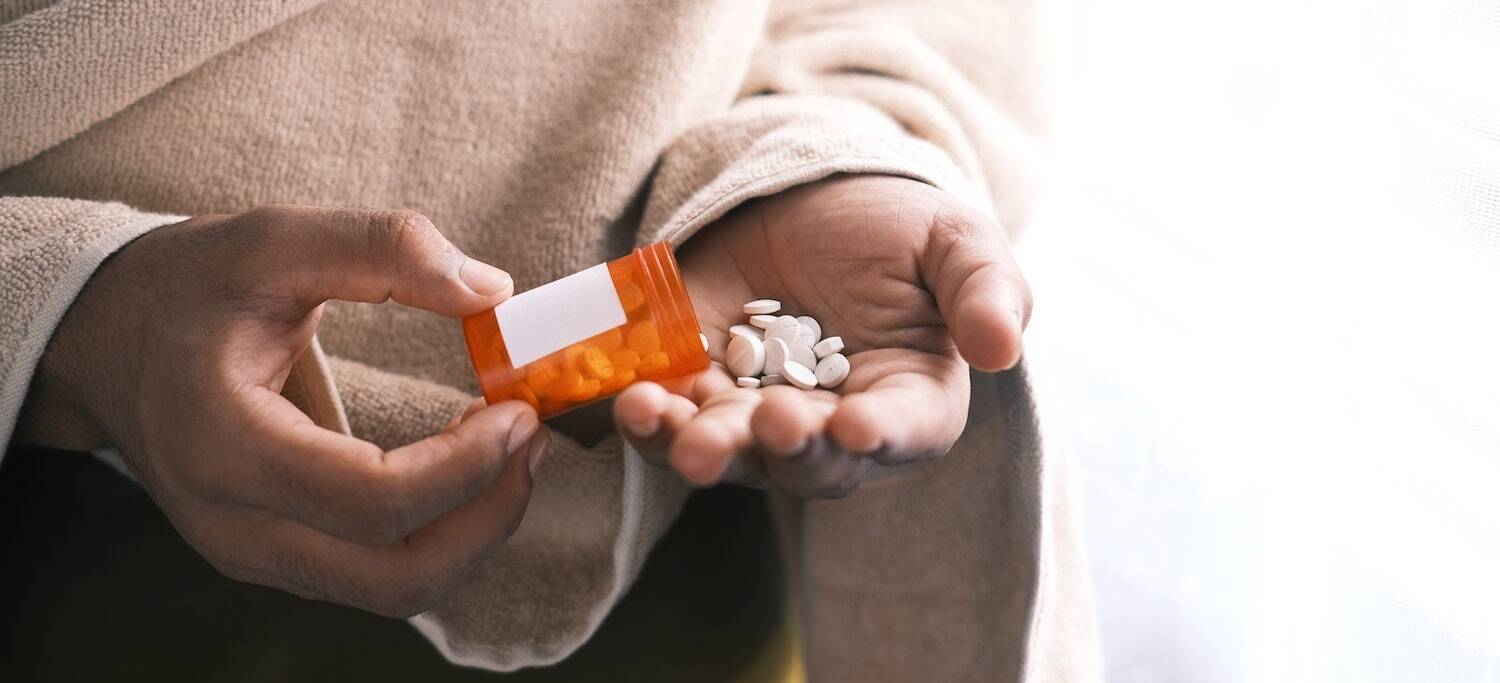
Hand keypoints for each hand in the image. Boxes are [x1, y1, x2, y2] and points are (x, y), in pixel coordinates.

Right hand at [19, 206, 547, 616]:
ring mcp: (250, 552)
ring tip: (512, 451)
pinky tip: (465, 467)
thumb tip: (491, 290)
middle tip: (533, 441)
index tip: (520, 412)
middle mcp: (232, 523)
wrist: (103, 340)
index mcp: (223, 445)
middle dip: (487, 518)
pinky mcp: (273, 554)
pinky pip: (373, 574)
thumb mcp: (272, 240)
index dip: (465, 467)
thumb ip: (381, 249)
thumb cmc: (184, 288)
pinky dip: (437, 533)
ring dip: (472, 532)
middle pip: (393, 577)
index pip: (371, 500)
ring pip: (391, 591)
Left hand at [614, 175, 1029, 496]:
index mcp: (910, 398)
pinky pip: (673, 421)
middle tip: (766, 423)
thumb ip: (985, 289)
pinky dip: (650, 420)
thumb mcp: (954, 239)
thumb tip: (1003, 349)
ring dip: (703, 448)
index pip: (905, 430)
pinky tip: (632, 401)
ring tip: (673, 428)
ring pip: (733, 454)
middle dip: (785, 448)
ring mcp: (759, 414)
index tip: (856, 426)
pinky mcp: (697, 391)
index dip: (882, 435)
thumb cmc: (895, 228)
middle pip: (811, 462)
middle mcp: (833, 426)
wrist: (807, 200)